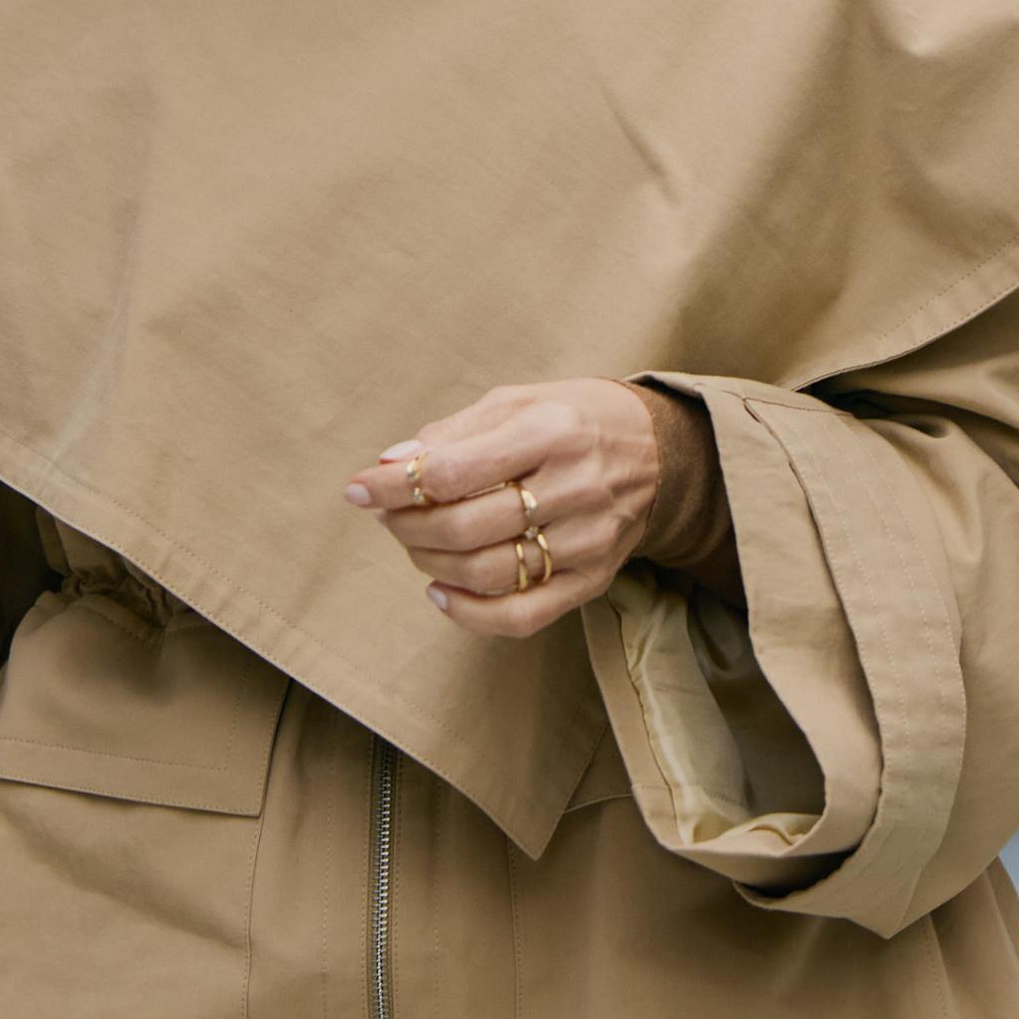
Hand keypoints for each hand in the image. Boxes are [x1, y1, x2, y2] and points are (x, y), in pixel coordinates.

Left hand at [344, 379, 659, 638]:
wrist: (659, 451)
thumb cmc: (572, 419)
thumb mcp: (517, 401)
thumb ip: (452, 433)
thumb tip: (392, 465)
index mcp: (550, 430)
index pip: (454, 471)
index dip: (394, 486)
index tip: (360, 489)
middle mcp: (574, 487)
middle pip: (466, 528)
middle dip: (407, 527)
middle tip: (387, 517)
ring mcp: (587, 540)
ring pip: (488, 574)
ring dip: (431, 564)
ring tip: (415, 544)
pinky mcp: (593, 579)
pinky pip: (522, 616)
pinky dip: (469, 613)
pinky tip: (441, 590)